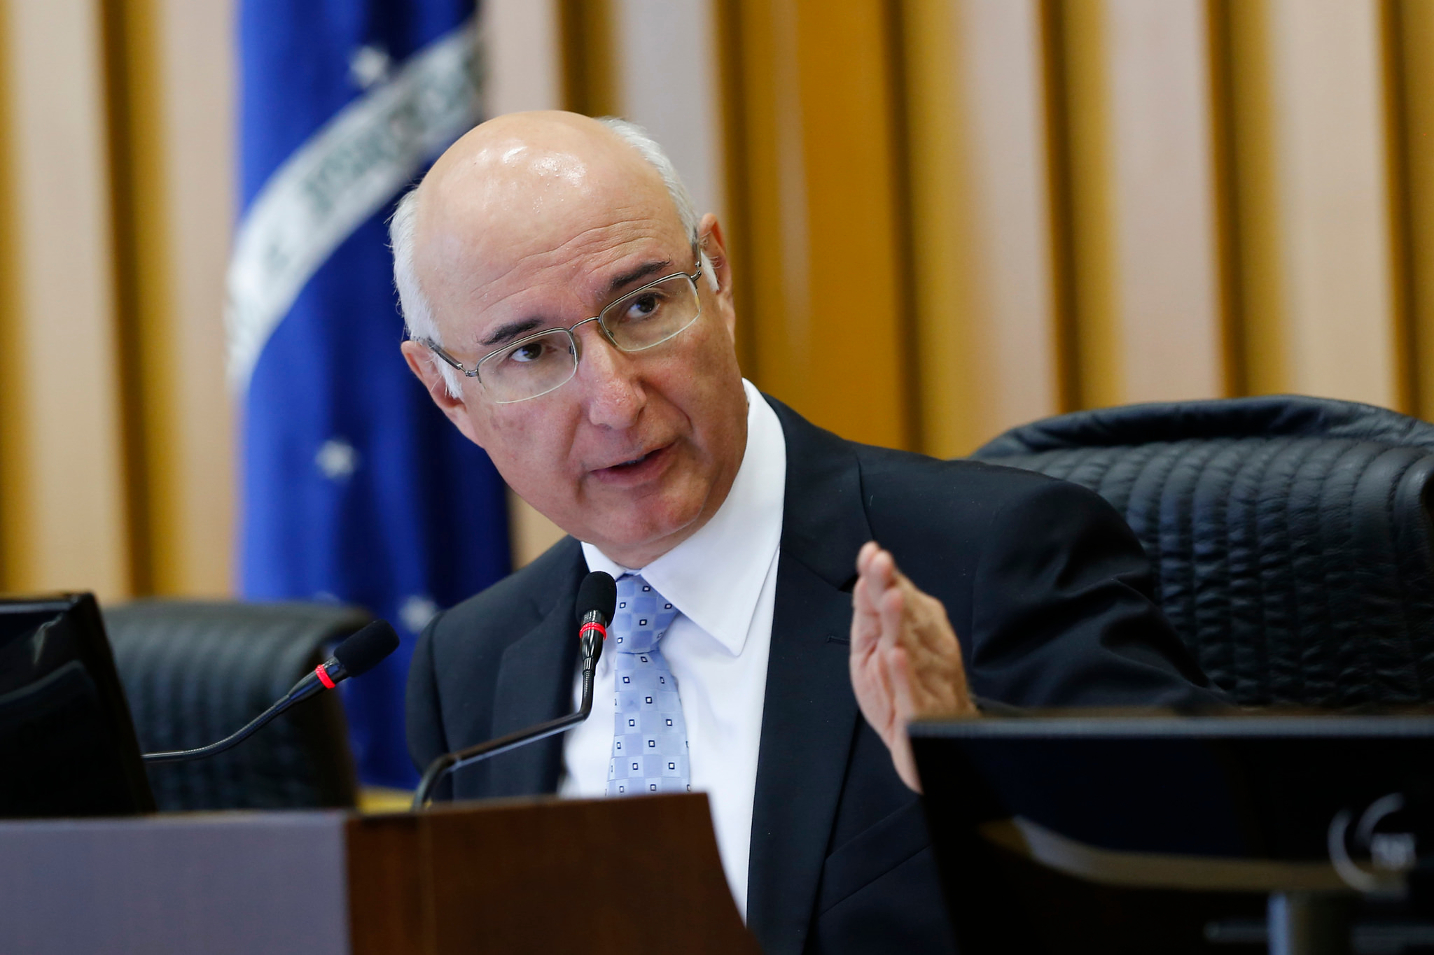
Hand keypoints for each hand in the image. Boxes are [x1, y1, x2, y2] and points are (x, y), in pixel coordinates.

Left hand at [849, 542, 975, 791]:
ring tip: (889, 599)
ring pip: (912, 646)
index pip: (900, 596)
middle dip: (892, 588)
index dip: (884, 575)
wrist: (927, 747)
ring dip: (901, 622)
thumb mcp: (874, 648)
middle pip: (907, 614)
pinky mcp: (922, 710)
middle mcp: (927, 650)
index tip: (871, 555)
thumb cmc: (903, 694)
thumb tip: (864, 580)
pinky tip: (896, 656)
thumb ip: (871, 614)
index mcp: (917, 631)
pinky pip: (913, 690)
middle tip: (879, 564)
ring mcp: (927, 679)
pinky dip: (905, 674)